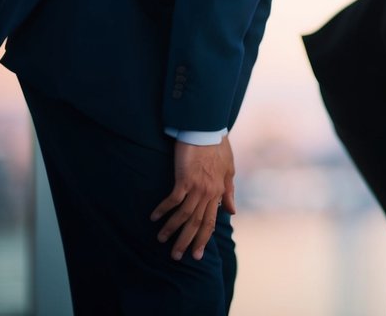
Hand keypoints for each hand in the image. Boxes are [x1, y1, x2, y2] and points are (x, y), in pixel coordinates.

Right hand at [150, 136, 236, 260]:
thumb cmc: (218, 147)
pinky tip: (154, 217)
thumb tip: (232, 212)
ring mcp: (197, 186)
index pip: (212, 221)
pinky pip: (173, 200)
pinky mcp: (185, 178)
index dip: (204, 237)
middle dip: (188, 241)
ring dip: (172, 229)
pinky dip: (164, 210)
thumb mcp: (229, 170)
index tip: (197, 253)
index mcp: (218, 191)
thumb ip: (228, 192)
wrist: (207, 129)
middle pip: (198, 222)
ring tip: (161, 240)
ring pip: (185, 215)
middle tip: (177, 257)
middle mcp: (209, 192)